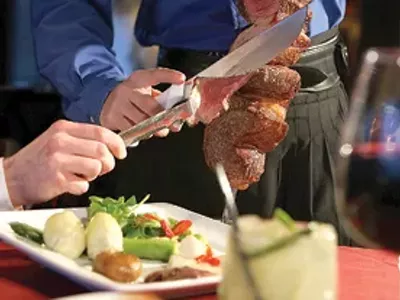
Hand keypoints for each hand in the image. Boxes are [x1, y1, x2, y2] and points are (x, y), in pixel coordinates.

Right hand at [3, 120, 126, 207]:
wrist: (13, 177)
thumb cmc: (40, 160)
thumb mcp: (59, 140)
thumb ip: (84, 140)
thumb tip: (113, 146)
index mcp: (64, 128)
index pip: (101, 132)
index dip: (117, 143)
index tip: (121, 152)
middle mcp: (61, 141)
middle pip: (102, 150)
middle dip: (108, 163)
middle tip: (101, 168)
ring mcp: (58, 160)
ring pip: (96, 167)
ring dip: (94, 175)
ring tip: (80, 174)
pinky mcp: (56, 179)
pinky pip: (84, 184)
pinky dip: (81, 187)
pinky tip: (70, 183)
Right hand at [100, 68, 185, 135]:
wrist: (104, 98)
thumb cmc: (132, 97)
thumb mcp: (144, 90)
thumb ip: (160, 98)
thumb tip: (180, 113)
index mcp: (138, 79)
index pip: (155, 75)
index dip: (169, 76)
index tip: (182, 79)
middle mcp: (126, 90)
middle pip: (150, 106)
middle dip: (164, 118)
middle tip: (172, 125)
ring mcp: (117, 104)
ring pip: (141, 121)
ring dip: (154, 129)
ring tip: (160, 131)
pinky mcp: (111, 117)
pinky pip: (130, 130)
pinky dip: (140, 134)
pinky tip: (144, 133)